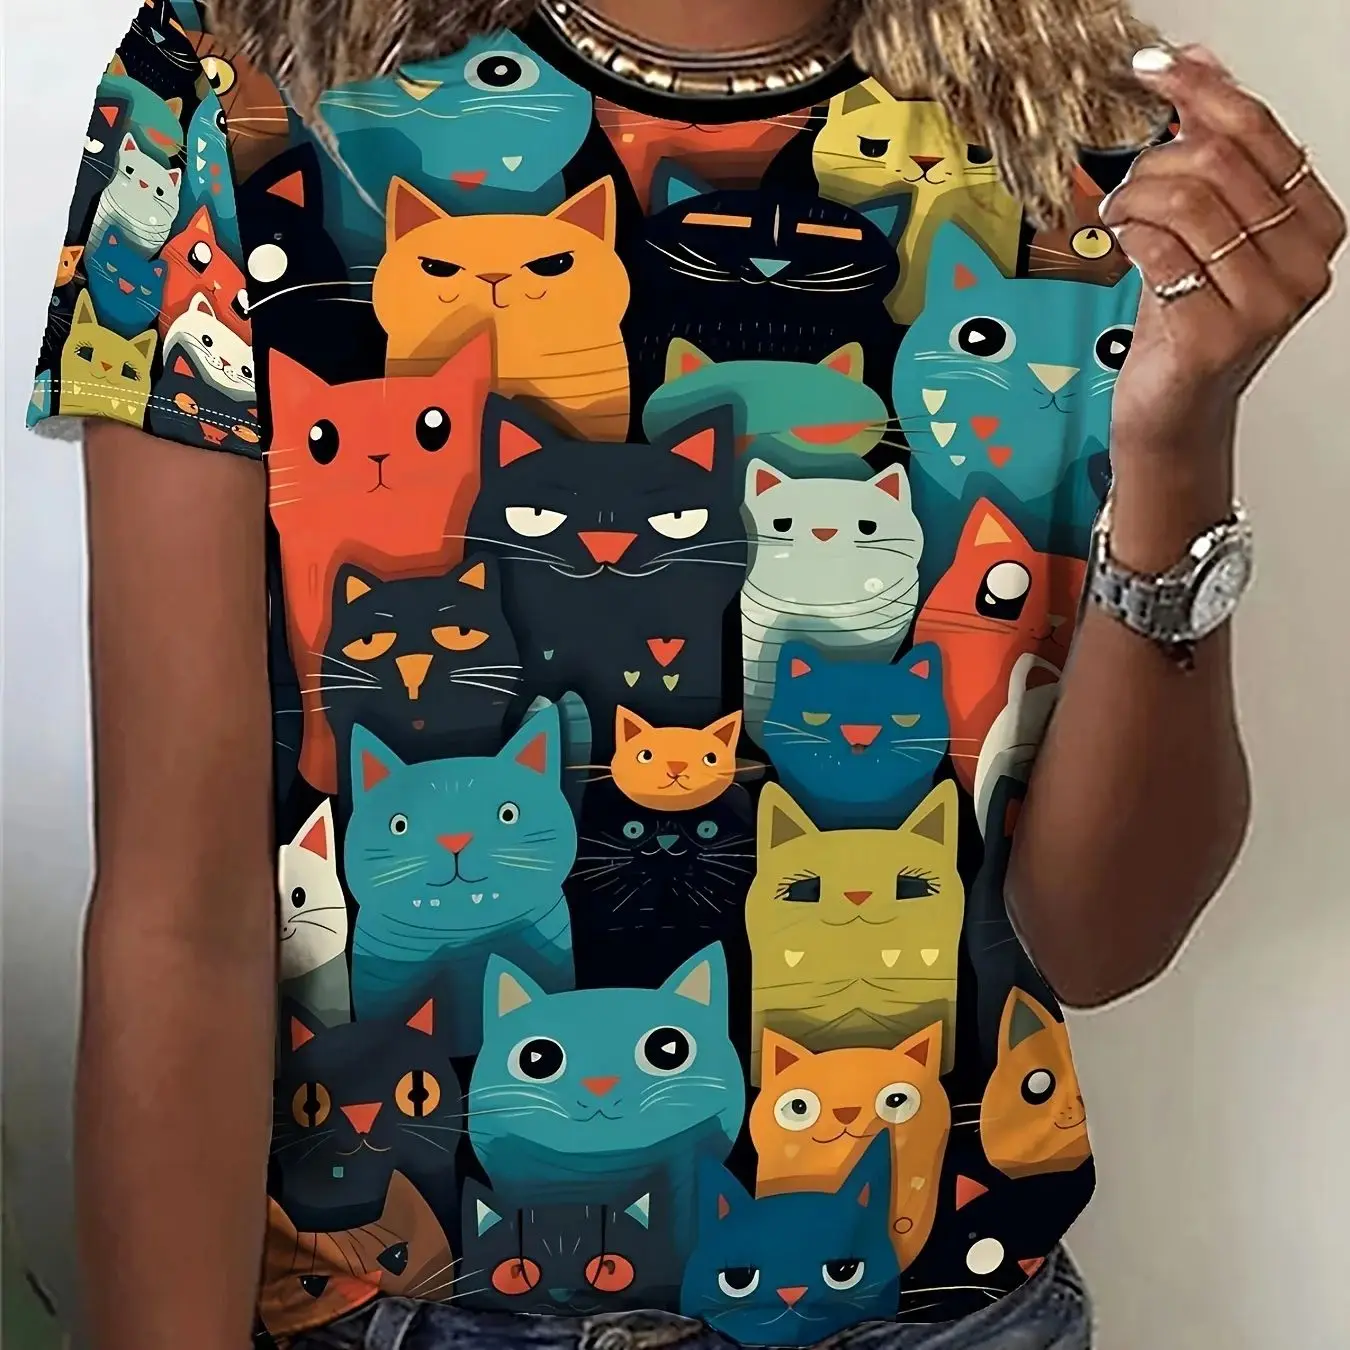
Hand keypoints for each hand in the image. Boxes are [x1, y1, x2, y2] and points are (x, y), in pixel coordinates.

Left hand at [1100, 45, 1345, 462]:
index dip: (1200, 91)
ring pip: (1186, 203)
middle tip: (1126, 182)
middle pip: (1218, 163)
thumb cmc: (1188, 323)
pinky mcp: (1215, 336)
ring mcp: (1264, 304)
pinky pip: (1159, 253)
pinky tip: (1123, 246)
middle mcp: (1301, 262)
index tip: (1153, 70)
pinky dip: (1129, 238)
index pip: (1259, 132)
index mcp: (1312, 224)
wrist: (1173, 412)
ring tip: (1119, 215)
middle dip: (1155, 161)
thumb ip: (1209, 152)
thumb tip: (1201, 63)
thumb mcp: (1203, 230)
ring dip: (1135, 199)